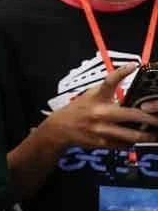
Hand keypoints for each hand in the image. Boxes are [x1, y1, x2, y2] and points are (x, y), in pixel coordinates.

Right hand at [40, 65, 157, 150]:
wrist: (61, 128)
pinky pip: (124, 145)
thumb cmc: (80, 109)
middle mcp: (100, 113)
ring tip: (155, 134)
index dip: (121, 72)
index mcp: (97, 97)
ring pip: (132, 135)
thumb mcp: (92, 95)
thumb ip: (111, 91)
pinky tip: (137, 139)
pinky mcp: (102, 143)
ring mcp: (101, 130)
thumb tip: (134, 88)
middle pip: (132, 115)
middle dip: (151, 119)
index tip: (133, 65)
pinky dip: (133, 142)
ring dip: (148, 135)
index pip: (109, 82)